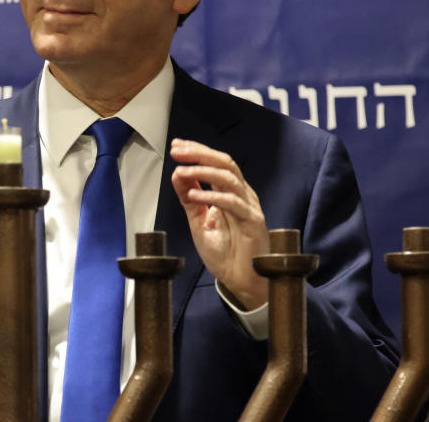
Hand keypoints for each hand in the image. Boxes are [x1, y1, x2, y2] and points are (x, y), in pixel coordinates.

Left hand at [170, 138, 268, 309]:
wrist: (242, 282)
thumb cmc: (225, 253)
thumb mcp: (199, 221)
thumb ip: (190, 198)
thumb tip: (177, 173)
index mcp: (231, 192)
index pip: (216, 163)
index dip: (197, 151)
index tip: (176, 146)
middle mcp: (243, 195)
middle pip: (225, 163)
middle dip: (199, 154)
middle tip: (177, 151)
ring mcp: (250, 207)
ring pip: (230, 178)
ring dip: (203, 171)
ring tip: (181, 170)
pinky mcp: (253, 223)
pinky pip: (234, 203)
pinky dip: (213, 196)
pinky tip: (194, 194)